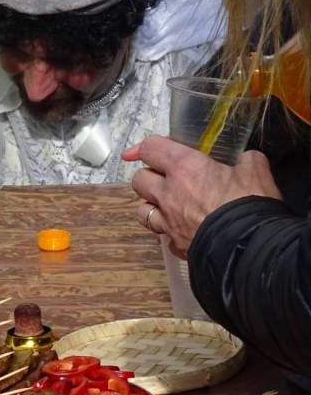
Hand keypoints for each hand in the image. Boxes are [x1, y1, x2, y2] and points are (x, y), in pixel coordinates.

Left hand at [122, 136, 282, 255]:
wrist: (249, 248)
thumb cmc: (249, 204)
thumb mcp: (256, 171)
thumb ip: (246, 161)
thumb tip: (246, 161)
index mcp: (185, 168)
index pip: (151, 149)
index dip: (145, 147)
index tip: (142, 150)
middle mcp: (168, 194)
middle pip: (139, 180)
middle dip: (149, 176)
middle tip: (166, 178)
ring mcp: (168, 222)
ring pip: (142, 211)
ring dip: (152, 206)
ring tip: (169, 205)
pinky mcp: (176, 245)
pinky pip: (164, 237)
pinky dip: (171, 232)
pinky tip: (185, 230)